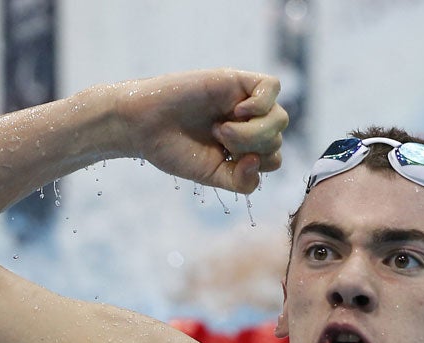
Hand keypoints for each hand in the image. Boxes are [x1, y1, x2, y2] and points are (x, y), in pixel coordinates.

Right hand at [111, 69, 287, 193]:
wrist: (143, 126)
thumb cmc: (173, 150)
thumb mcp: (212, 176)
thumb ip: (241, 181)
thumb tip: (258, 161)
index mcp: (244, 146)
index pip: (273, 159)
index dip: (256, 166)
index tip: (227, 162)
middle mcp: (247, 123)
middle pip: (278, 139)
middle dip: (252, 147)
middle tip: (217, 140)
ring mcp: (244, 101)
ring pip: (279, 118)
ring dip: (253, 132)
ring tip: (221, 129)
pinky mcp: (236, 80)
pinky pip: (272, 86)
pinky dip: (261, 104)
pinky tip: (238, 111)